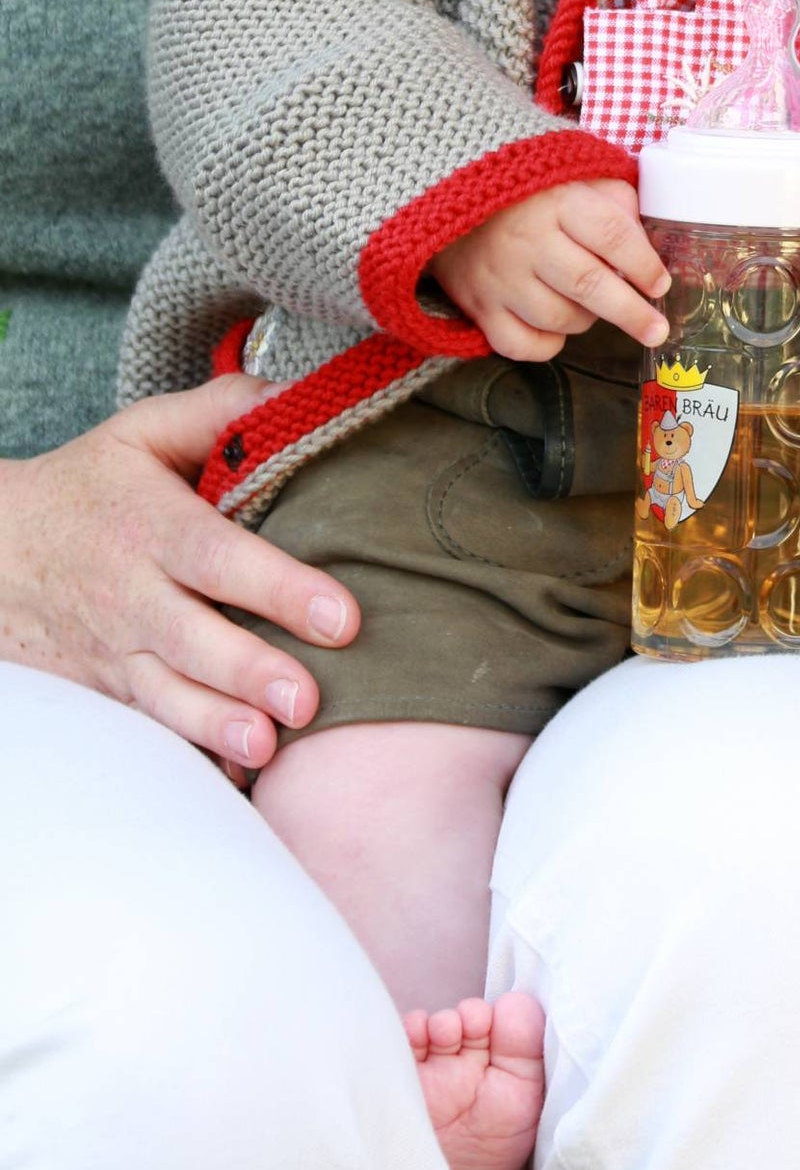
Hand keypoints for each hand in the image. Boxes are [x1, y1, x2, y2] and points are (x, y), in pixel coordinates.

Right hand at [0, 377, 361, 769]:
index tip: (339, 615)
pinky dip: (191, 754)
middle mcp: (131, 594)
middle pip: (192, 638)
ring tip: (268, 746)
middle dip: (250, 671)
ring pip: (166, 697)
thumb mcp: (141, 433)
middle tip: (307, 699)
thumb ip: (221, 411)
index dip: (277, 587)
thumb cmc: (89, 489)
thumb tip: (297, 394)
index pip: (217, 556)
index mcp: (149, 525)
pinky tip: (235, 775)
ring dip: (218, 725)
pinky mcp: (110, 692)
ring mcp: (116, 651)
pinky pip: (150, 729)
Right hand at [433, 177, 669, 360]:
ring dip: (587, 320)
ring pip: (559, 318)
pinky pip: (521, 344)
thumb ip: (617, 201)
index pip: (610, 235)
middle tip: (656, 331)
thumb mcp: (576, 174)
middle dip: (631, 312)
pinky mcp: (478, 306)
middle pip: (588, 284)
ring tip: (593, 306)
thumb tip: (650, 246)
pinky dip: (547, 343)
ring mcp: (499, 277)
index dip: (643, 264)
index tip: (661, 284)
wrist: (448, 195)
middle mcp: (525, 240)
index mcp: (556, 200)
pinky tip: (555, 325)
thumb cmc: (529, 189)